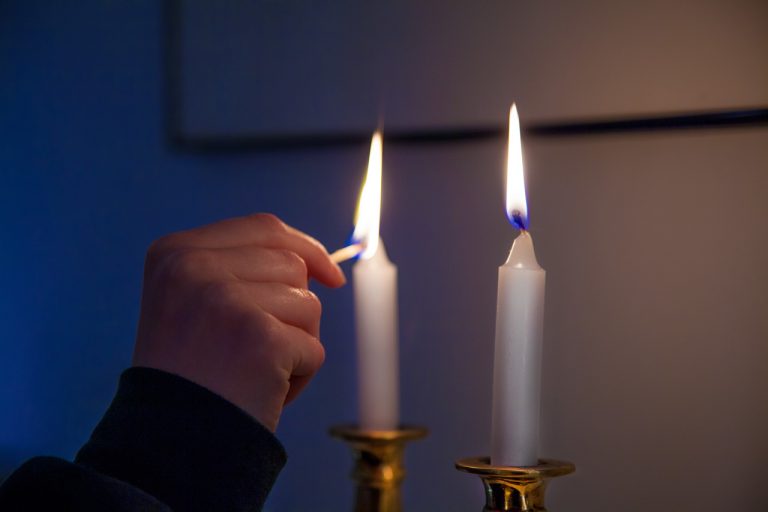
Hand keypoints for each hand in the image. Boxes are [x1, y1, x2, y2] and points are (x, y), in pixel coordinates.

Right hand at [132, 213, 345, 430]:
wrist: (167, 443)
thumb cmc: (190, 376)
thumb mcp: (191, 303)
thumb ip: (240, 270)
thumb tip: (322, 267)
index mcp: (175, 252)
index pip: (264, 228)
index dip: (305, 247)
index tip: (331, 276)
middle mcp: (195, 267)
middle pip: (292, 266)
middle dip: (292, 310)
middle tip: (254, 350)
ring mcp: (226, 300)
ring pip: (308, 305)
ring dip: (296, 343)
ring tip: (253, 373)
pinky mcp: (259, 338)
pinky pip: (313, 349)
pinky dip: (300, 376)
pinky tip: (262, 393)